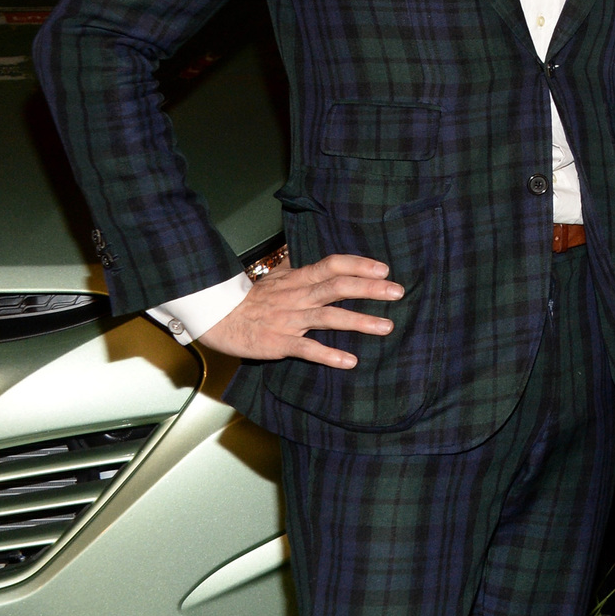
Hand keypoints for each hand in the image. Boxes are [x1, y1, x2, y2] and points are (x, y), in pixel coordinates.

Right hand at [195, 254, 402, 367]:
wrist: (217, 318)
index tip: (384, 268)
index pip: (331, 265)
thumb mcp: (274, 277)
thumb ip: (294, 267)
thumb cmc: (249, 299)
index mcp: (298, 280)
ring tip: (386, 326)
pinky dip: (329, 355)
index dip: (358, 265)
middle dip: (369, 288)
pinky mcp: (279, 343)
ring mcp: (289, 320)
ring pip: (329, 317)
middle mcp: (297, 297)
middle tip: (397, 292)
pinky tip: (350, 361)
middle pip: (337, 287)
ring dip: (359, 321)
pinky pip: (307, 349)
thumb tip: (306, 255)